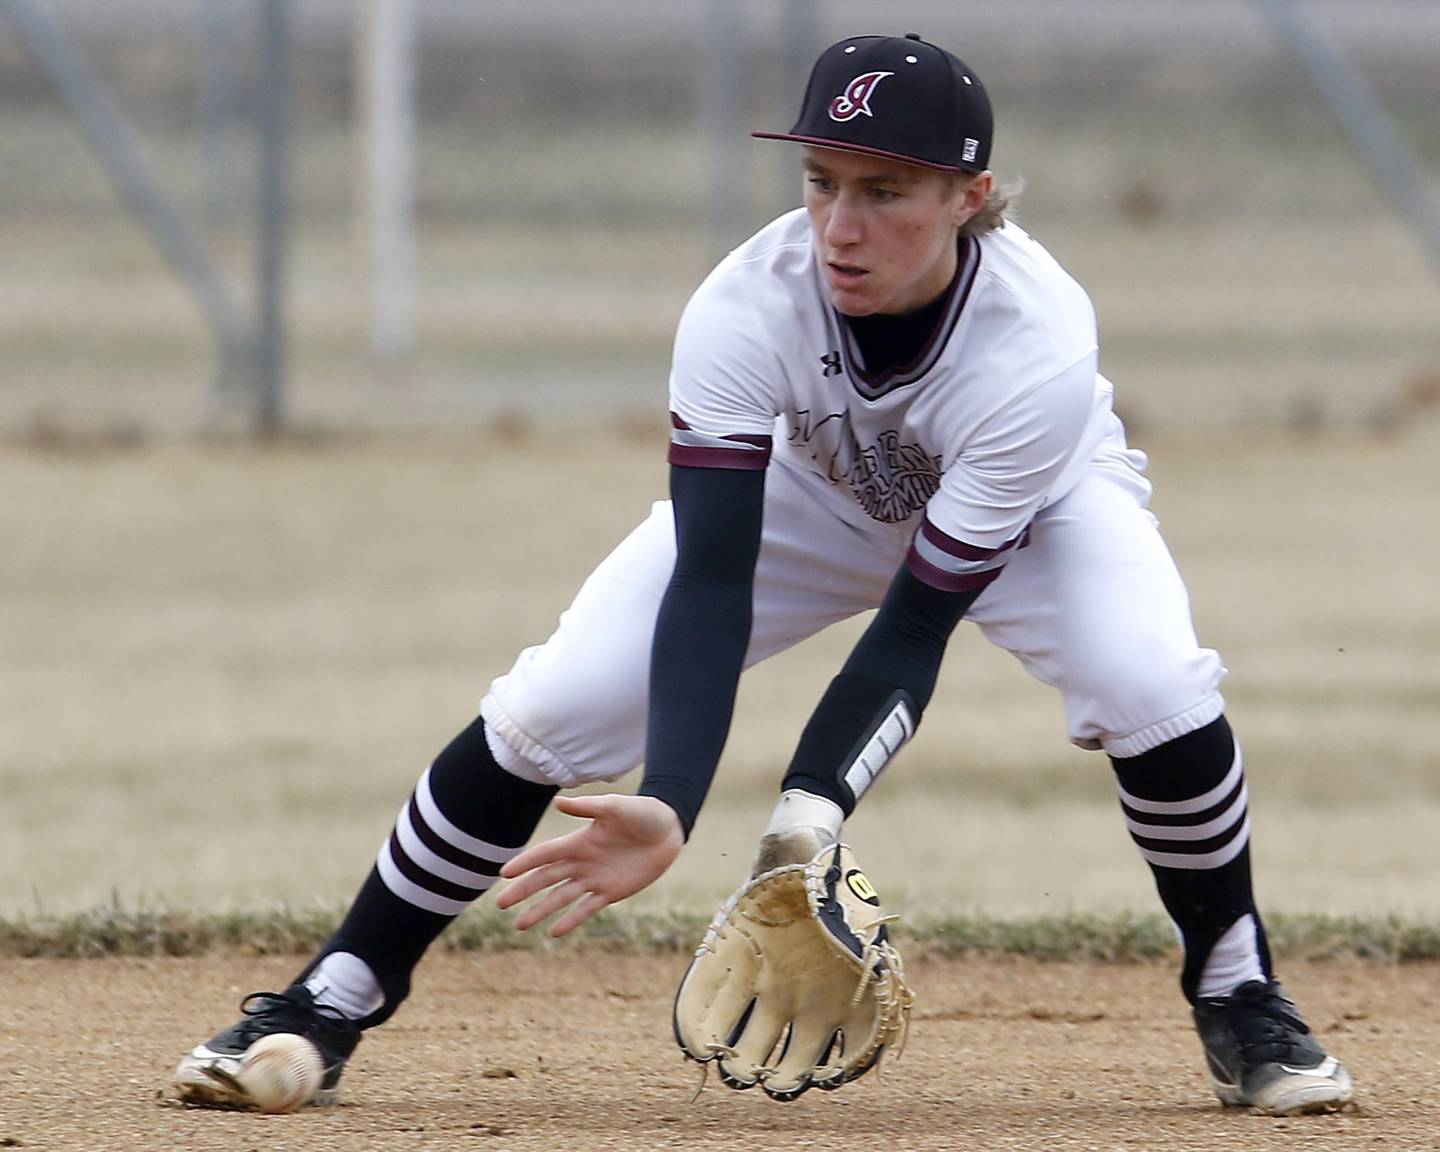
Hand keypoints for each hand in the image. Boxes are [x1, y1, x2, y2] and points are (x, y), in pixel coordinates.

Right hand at [496, 793, 684, 936]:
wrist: (669, 830)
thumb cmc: (642, 813)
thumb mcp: (615, 807)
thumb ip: (588, 807)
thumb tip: (557, 803)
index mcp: (579, 841)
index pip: (545, 854)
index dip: (525, 863)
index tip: (503, 874)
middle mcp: (582, 862)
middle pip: (546, 879)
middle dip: (523, 891)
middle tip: (501, 904)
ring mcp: (595, 878)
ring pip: (561, 898)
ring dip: (540, 911)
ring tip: (518, 925)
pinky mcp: (611, 892)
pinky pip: (587, 909)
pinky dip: (570, 920)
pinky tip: (553, 932)